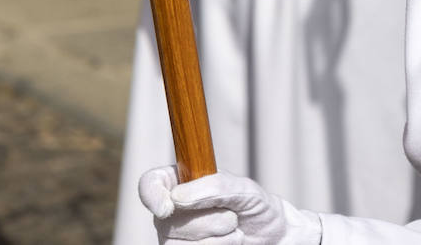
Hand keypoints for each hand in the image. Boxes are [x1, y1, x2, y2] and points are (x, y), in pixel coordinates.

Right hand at [138, 167, 321, 244]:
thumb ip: (215, 186)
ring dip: (219, 239)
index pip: (151, 184)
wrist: (269, 237)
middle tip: (232, 215)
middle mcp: (171, 212)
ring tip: (232, 231)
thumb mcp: (244, 189)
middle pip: (171, 220)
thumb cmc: (254, 206)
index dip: (152, 195)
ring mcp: (174, 238)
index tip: (168, 207)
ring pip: (185, 244)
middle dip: (212, 219)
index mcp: (180, 182)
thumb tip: (177, 196)